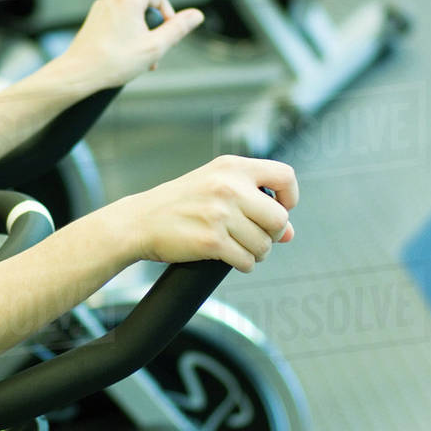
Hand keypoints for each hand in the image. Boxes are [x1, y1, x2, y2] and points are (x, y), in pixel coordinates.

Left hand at [60, 0, 205, 90]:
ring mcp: (105, 5)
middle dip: (165, 16)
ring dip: (151, 27)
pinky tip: (137, 53)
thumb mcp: (154, 47)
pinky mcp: (99, 17)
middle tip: (167, 42)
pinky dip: (137, 29)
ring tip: (150, 55)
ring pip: (139, 8)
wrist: (77, 74)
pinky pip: (125, 16)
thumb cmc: (111, 62)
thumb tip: (195, 15)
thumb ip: (178, 28)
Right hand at [116, 155, 298, 273]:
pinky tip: (228, 257)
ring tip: (237, 247)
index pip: (285, 176)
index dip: (290, 197)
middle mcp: (228, 187)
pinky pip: (247, 261)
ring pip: (264, 245)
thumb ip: (253, 202)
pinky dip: (243, 264)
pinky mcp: (212, 242)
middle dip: (272, 234)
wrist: (139, 221)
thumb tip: (290, 232)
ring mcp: (220, 214)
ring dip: (256, 252)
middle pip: (279, 219)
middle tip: (254, 236)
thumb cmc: (178, 204)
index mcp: (232, 167)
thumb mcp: (215, 188)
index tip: (279, 209)